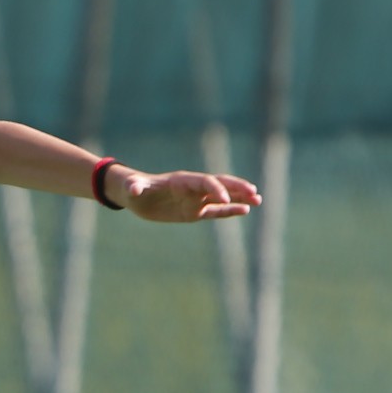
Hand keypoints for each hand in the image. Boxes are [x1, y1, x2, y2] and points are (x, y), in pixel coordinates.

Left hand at [123, 169, 261, 222]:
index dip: (216, 189)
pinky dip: (230, 211)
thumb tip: (133, 188)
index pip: (205, 182)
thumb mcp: (133, 188)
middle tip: (254, 192)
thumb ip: (135, 186)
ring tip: (258, 200)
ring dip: (240, 198)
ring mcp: (195, 199)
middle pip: (220, 185)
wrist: (135, 195)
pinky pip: (215, 211)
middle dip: (237, 188)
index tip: (225, 200)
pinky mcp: (194, 211)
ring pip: (222, 197)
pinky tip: (246, 210)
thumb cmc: (134, 188)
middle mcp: (193, 188)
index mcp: (182, 180)